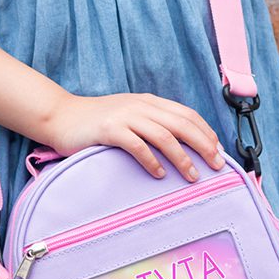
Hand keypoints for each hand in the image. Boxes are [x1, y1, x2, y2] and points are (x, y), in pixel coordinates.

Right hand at [43, 92, 225, 181]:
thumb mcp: (129, 116)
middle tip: (216, 165)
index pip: (186, 114)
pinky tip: (159, 174)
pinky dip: (152, 161)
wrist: (60, 116)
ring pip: (164, 135)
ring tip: (192, 176)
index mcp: (149, 102)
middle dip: (203, 144)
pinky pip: (137, 145)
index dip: (206, 131)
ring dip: (182, 157)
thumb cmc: (96, 122)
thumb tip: (179, 144)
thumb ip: (151, 124)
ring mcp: (125, 116)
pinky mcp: (109, 130)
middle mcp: (140, 106)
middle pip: (182, 124)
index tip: (218, 151)